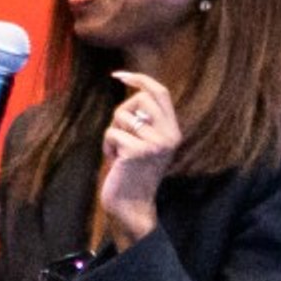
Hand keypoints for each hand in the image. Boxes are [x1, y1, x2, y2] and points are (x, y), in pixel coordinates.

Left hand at [96, 72, 183, 245]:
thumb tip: (133, 89)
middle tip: (120, 135)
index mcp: (173, 130)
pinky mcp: (138, 151)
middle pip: (139, 99)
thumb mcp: (145, 142)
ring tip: (119, 152)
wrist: (131, 204)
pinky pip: (112, 133)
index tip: (118, 75)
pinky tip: (114, 161)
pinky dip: (107, 146)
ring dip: (113, 132)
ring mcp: (156, 143)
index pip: (161, 92)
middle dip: (121, 112)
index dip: (140, 79)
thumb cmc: (131, 171)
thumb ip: (145, 120)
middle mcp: (169, 135)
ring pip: (122, 116)